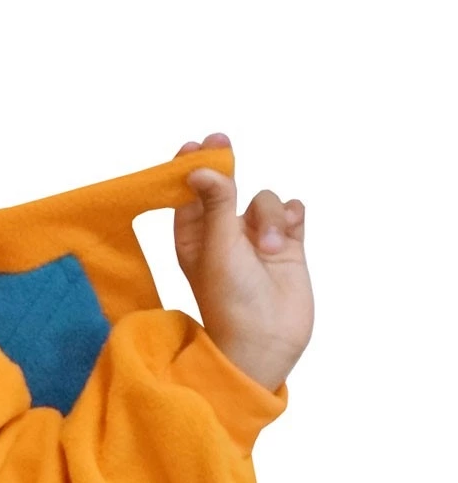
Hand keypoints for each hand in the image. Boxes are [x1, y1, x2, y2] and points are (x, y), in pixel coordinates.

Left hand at [173, 132, 311, 393]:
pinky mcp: (287, 245)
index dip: (191, 167)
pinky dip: (291, 216)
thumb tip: (201, 167)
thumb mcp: (218, 248)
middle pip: (226, 187)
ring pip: (264, 200)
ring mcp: (257, 240)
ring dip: (268, 215)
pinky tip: (290, 232)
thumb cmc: (231, 301)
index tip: (194, 145)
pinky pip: (291, 212)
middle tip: (221, 141)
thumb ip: (216, 204)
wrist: (267, 342)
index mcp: (195, 239)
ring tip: (269, 248)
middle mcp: (225, 235)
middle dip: (226, 166)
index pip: (190, 193)